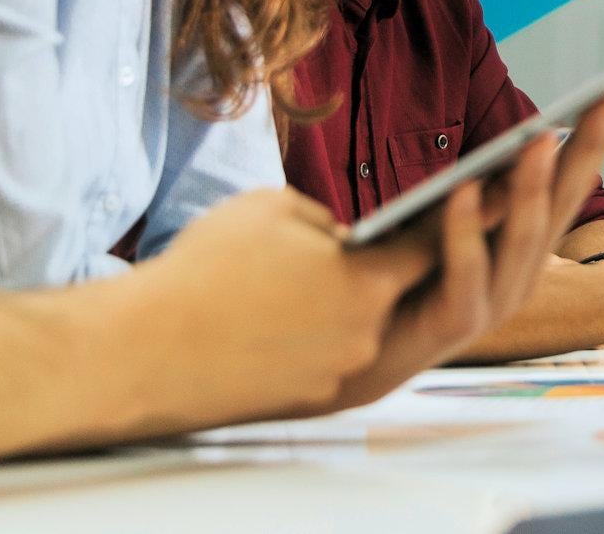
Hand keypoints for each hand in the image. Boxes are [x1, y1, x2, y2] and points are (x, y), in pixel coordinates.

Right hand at [126, 187, 428, 423]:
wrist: (145, 349)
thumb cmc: (206, 270)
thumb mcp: (272, 207)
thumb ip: (325, 218)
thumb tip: (343, 235)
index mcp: (367, 279)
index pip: (429, 248)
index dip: (440, 228)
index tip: (457, 213)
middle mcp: (365, 331)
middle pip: (389, 291)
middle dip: (373, 269)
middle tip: (346, 251)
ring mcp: (338, 369)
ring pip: (354, 325)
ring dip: (337, 306)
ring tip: (296, 286)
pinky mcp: (308, 396)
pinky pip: (323, 355)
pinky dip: (308, 338)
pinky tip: (275, 321)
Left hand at [326, 87, 603, 407]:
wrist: (364, 359)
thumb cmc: (406, 283)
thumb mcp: (447, 226)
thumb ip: (479, 196)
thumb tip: (522, 140)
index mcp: (526, 246)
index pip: (570, 184)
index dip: (596, 138)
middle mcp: (523, 274)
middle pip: (563, 204)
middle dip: (588, 147)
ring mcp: (494, 303)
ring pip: (523, 238)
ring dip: (533, 187)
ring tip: (539, 139)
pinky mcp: (456, 326)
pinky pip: (466, 274)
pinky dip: (466, 232)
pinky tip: (463, 191)